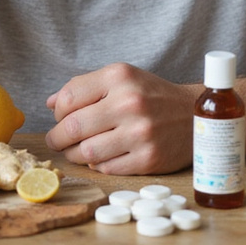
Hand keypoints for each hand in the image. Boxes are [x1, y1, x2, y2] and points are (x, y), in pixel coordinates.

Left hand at [44, 63, 197, 174]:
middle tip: (56, 140)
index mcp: (119, 77)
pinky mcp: (148, 159)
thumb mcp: (122, 78)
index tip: (60, 118)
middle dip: (57, 138)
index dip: (57, 112)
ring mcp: (140, 133)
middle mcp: (129, 103)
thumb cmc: (152, 95)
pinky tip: (101, 157)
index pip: (68, 98)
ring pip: (86, 153)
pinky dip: (98, 165)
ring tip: (76, 150)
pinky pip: (106, 168)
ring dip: (74, 155)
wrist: (194, 115)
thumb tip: (50, 103)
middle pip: (73, 128)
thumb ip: (85, 87)